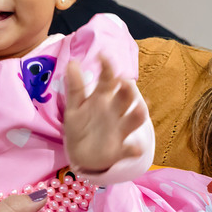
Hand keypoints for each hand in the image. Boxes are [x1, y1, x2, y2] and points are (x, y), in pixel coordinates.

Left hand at [64, 56, 148, 175]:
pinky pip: (130, 149)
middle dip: (128, 90)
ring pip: (133, 120)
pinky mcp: (120, 149)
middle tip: (125, 83)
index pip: (108, 80)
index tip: (103, 56)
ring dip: (138, 114)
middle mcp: (114, 111)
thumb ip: (75, 87)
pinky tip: (136, 148)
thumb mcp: (74, 107)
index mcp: (102, 99)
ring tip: (139, 109)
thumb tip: (72, 62)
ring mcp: (119, 129)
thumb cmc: (80, 126)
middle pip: (125, 97)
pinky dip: (135, 149)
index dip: (107, 68)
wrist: (80, 155)